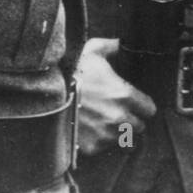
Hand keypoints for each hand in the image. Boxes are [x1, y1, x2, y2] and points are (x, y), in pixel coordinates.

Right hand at [75, 37, 156, 155]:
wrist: (43, 97)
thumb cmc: (69, 72)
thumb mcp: (91, 51)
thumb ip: (110, 47)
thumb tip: (119, 44)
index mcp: (124, 95)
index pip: (150, 110)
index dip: (143, 107)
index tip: (135, 104)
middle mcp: (119, 117)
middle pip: (139, 127)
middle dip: (131, 120)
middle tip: (119, 114)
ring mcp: (106, 134)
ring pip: (124, 140)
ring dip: (119, 134)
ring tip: (107, 124)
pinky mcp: (92, 147)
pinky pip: (105, 149)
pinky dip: (101, 143)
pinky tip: (92, 131)